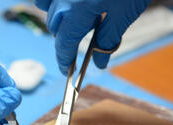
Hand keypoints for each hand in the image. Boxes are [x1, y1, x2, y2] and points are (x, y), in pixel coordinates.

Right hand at [35, 0, 151, 73]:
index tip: (67, 70)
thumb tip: (100, 63)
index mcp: (76, 11)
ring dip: (58, 18)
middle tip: (80, 46)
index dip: (64, 60)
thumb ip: (108, 39)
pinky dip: (52, 1)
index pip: (64, 44)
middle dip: (65, 39)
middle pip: (55, 27)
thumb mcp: (123, 14)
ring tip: (75, 20)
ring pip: (49, 7)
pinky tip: (66, 3)